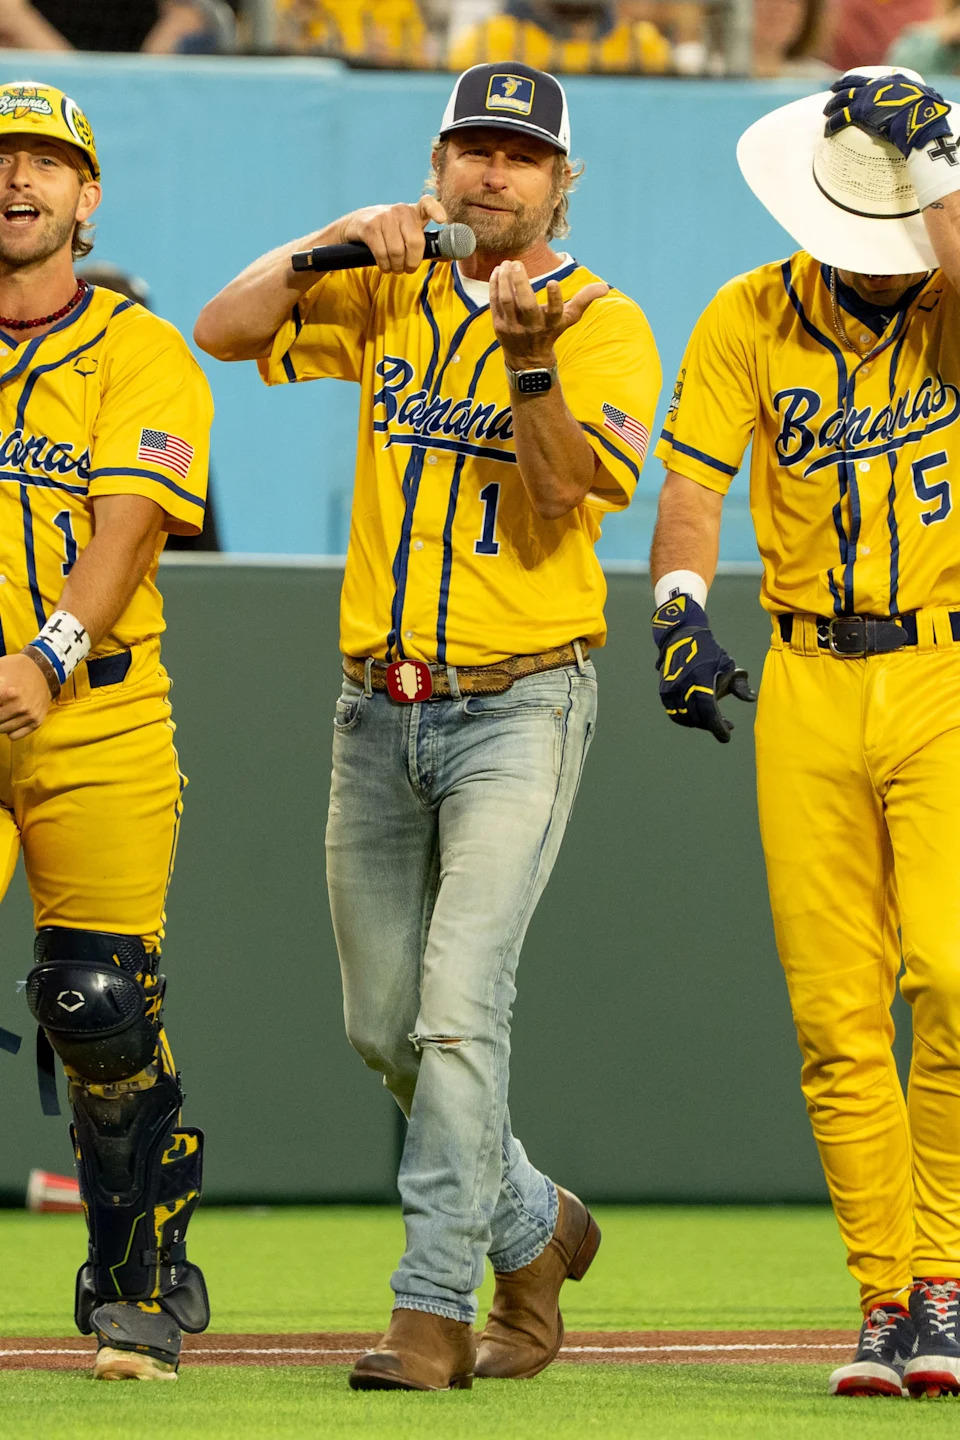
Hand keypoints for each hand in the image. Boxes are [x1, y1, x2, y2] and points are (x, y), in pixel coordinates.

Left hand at [0, 653, 52, 738]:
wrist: (43, 670)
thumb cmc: (15, 669)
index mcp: (8, 692)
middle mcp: (20, 706)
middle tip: (0, 705)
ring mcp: (29, 715)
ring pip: (1, 730)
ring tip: (2, 710)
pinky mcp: (36, 721)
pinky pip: (14, 735)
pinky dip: (9, 729)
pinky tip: (10, 718)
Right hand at [337, 196, 447, 273]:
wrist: (356, 226)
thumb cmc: (389, 234)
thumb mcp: (408, 234)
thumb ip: (427, 245)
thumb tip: (450, 256)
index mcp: (413, 212)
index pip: (427, 203)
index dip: (436, 211)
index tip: (442, 220)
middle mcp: (400, 210)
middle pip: (415, 242)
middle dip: (412, 263)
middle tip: (407, 269)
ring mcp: (384, 217)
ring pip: (397, 252)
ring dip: (396, 267)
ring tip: (394, 268)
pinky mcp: (369, 227)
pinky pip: (382, 254)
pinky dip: (384, 266)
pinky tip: (384, 266)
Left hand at [490, 261, 608, 370]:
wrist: (528, 359)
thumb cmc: (550, 332)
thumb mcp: (569, 318)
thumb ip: (584, 299)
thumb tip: (605, 287)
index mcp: (551, 324)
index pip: (554, 312)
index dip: (554, 298)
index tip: (553, 282)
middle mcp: (532, 327)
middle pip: (526, 305)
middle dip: (520, 283)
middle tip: (517, 264)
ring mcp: (514, 327)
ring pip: (506, 301)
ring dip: (505, 281)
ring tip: (506, 264)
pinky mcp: (499, 326)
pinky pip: (495, 303)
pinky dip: (495, 286)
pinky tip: (497, 271)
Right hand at [651, 595, 755, 743]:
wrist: (681, 636)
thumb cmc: (708, 650)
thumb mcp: (727, 664)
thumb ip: (739, 684)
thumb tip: (750, 699)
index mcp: (700, 681)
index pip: (709, 713)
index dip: (718, 727)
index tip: (727, 736)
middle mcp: (683, 687)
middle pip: (698, 718)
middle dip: (712, 725)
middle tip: (724, 725)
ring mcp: (671, 690)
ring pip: (685, 718)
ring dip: (699, 723)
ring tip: (711, 719)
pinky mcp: (664, 691)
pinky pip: (674, 712)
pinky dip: (686, 718)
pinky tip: (697, 715)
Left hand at [823, 73, 951, 157]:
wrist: (918, 115)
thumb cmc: (925, 109)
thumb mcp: (922, 96)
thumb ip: (917, 96)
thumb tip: (927, 99)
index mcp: (889, 80)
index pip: (869, 78)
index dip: (856, 80)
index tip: (849, 82)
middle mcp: (875, 85)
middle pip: (851, 85)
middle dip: (839, 88)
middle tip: (832, 91)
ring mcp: (866, 97)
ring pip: (842, 99)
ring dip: (832, 106)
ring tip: (825, 112)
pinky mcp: (859, 111)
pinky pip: (840, 118)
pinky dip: (831, 124)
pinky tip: (826, 131)